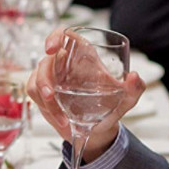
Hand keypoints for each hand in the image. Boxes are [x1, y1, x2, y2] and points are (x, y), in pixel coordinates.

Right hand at [26, 28, 144, 161]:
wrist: (98, 132)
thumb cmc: (110, 108)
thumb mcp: (126, 99)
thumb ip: (134, 89)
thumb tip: (134, 77)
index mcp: (83, 56)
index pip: (65, 36)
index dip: (55, 37)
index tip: (50, 48)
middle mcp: (65, 64)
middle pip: (46, 61)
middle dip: (44, 78)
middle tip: (50, 96)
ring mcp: (52, 78)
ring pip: (36, 79)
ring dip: (44, 99)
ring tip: (61, 117)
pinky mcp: (43, 93)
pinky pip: (33, 94)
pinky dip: (45, 108)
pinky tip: (60, 120)